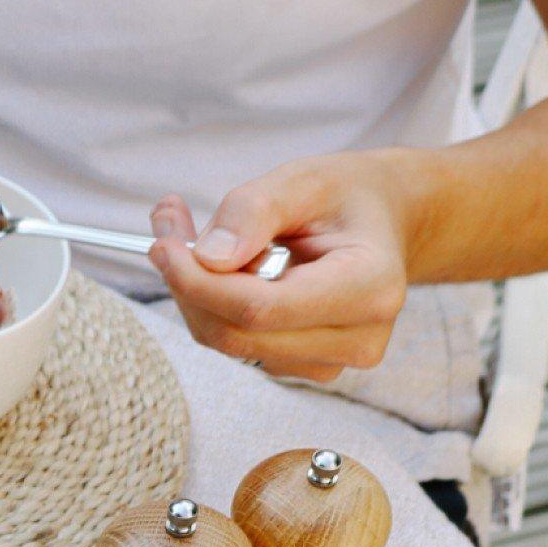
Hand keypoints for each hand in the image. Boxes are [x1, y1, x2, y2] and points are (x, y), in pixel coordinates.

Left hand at [148, 158, 412, 383]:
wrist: (385, 223)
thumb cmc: (348, 197)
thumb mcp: (304, 180)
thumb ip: (254, 212)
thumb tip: (206, 258)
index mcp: (371, 287)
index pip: (261, 309)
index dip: (200, 283)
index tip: (163, 246)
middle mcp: (358, 338)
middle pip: (238, 334)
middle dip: (190, 286)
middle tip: (168, 231)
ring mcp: (334, 361)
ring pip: (230, 343)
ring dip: (200, 293)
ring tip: (202, 238)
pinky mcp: (307, 366)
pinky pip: (239, 344)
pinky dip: (217, 306)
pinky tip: (229, 268)